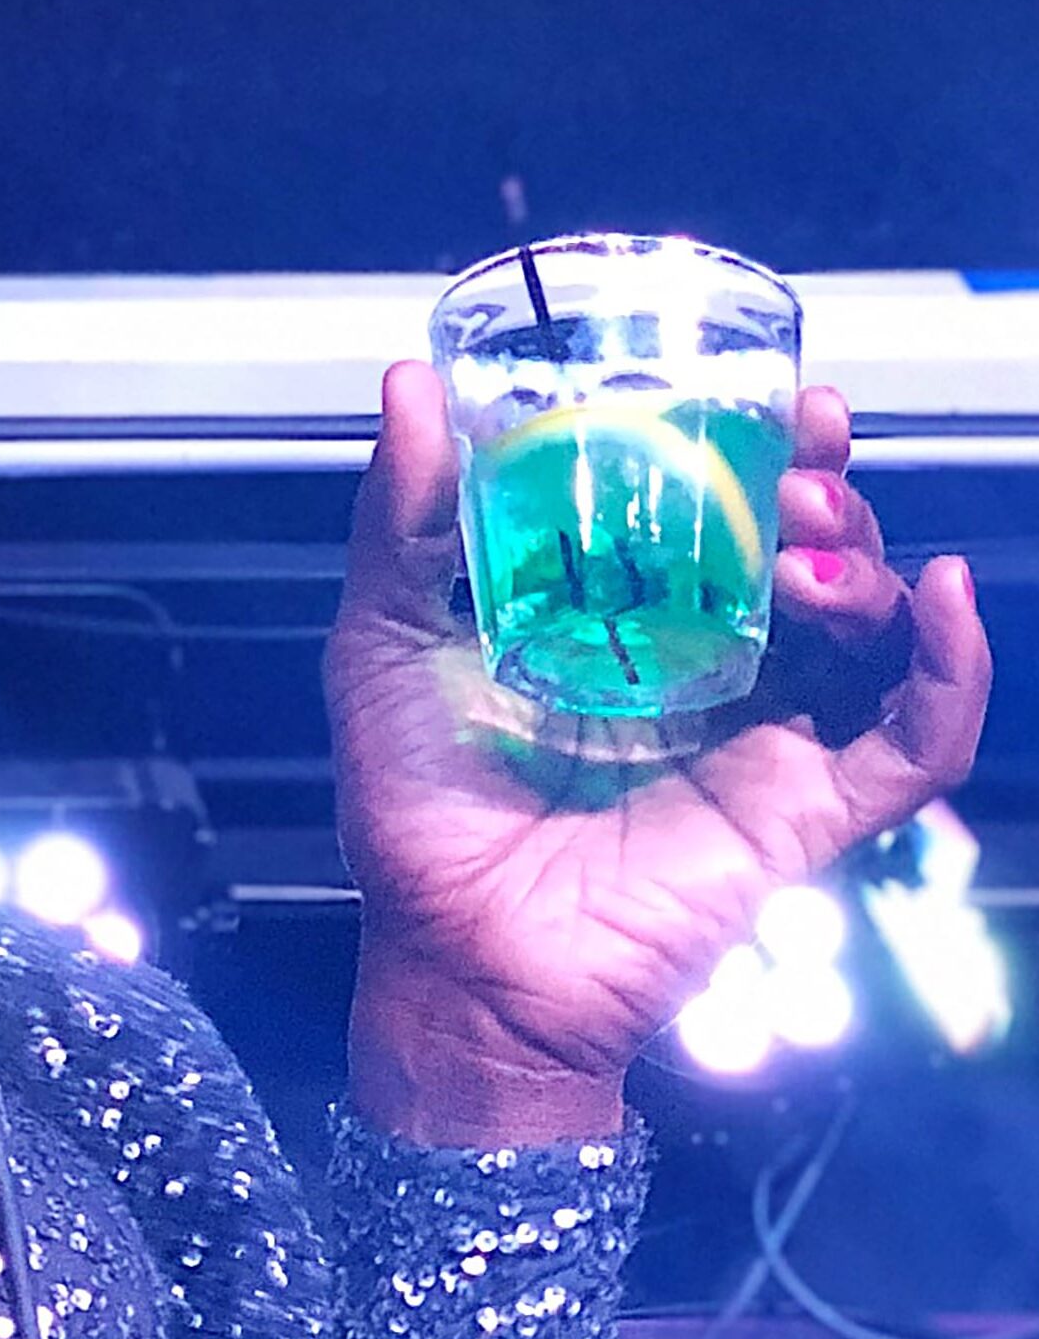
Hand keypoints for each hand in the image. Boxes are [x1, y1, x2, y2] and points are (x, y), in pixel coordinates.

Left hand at [329, 361, 993, 1144]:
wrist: (450, 954)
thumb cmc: (413, 807)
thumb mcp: (385, 641)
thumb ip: (405, 520)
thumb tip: (407, 384)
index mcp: (624, 626)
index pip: (719, 520)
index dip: (757, 454)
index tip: (770, 398)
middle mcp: (709, 672)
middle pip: (810, 561)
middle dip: (824, 494)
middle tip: (800, 458)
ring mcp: (764, 740)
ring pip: (871, 632)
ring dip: (865, 567)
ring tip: (811, 540)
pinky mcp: (804, 812)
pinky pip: (915, 740)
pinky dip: (953, 670)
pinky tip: (939, 596)